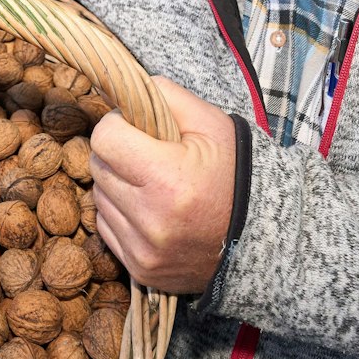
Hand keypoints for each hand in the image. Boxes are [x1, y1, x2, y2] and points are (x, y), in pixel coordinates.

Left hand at [89, 76, 237, 294]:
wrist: (261, 235)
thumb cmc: (235, 173)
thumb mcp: (210, 123)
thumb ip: (164, 96)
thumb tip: (121, 90)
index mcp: (168, 178)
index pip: (104, 138)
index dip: (118, 125)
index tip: (136, 128)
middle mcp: (152, 219)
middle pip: (98, 167)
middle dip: (117, 154)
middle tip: (147, 155)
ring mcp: (145, 248)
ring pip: (99, 198)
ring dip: (117, 185)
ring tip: (152, 184)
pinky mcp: (141, 268)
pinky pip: (106, 228)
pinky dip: (121, 214)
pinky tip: (150, 209)